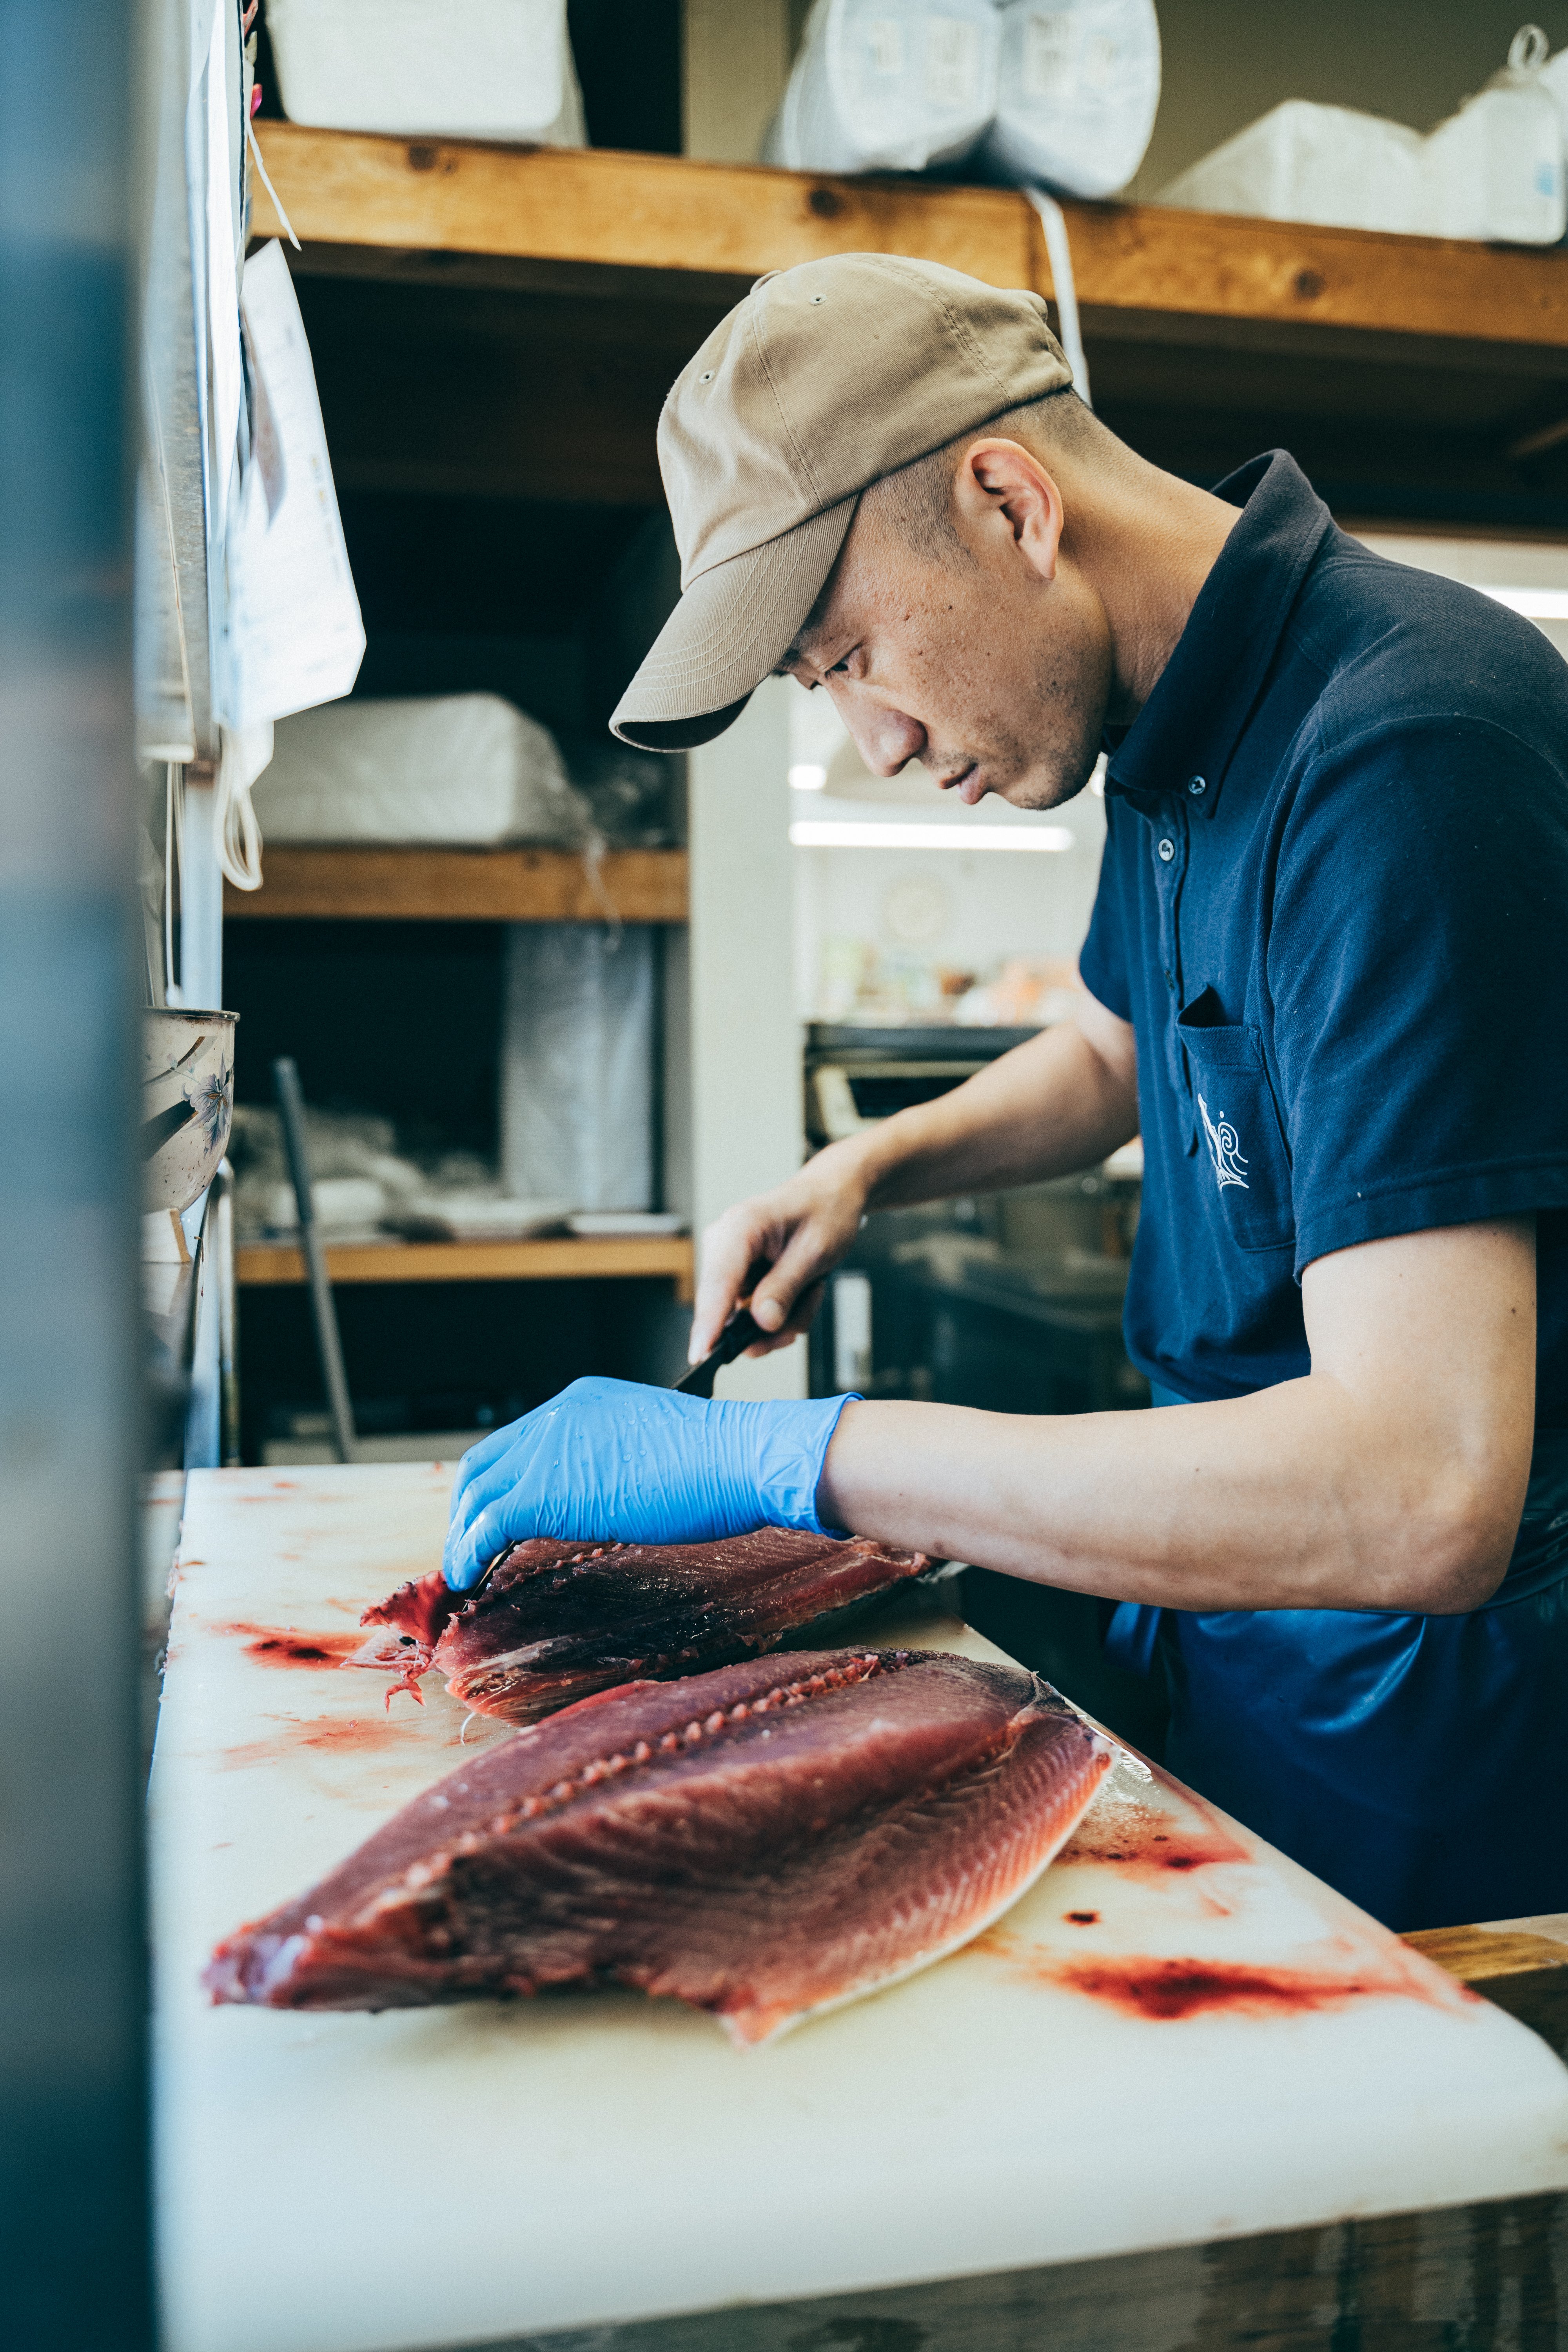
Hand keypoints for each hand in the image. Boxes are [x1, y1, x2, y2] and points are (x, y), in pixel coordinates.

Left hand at [443, 1376, 860, 1589]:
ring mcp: (550, 1450)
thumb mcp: (652, 1446)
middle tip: (466, 1545)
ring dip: (461, 1533)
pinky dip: (468, 1550)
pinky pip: (488, 1524)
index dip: (497, 1483)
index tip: (491, 1516)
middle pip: (484, 1463)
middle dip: (466, 1508)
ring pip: (477, 1493)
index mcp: (582, 1401)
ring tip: (461, 1568)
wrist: (740, 1457)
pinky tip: (467, 1574)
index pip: (517, 1441)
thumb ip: (614, 1460)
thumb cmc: (720, 1460)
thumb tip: (602, 1494)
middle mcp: (557, 1415)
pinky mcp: (548, 1491)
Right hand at [691, 1138, 875, 1362]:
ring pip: (743, 1318)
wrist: (834, 1195)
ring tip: (811, 1291)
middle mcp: (725, 1244)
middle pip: (727, 1308)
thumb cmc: (826, 1210)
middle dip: (769, 1325)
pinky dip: (783, 1312)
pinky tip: (803, 1291)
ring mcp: (730, 1263)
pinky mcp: (740, 1276)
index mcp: (739, 1227)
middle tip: (802, 1315)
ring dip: (784, 1318)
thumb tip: (762, 1324)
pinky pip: (754, 1313)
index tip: (701, 1355)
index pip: (717, 1283)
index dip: (708, 1323)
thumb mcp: (815, 1250)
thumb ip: (786, 1288)